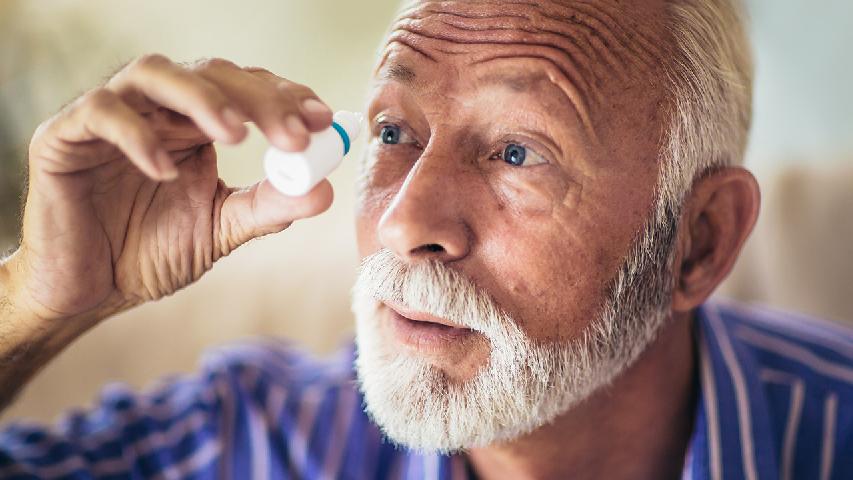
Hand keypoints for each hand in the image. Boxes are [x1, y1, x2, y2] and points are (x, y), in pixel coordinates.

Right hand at [13, 54, 334, 321]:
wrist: (89, 290)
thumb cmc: (150, 253)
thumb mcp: (220, 229)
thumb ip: (267, 207)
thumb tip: (324, 191)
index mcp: (196, 126)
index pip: (245, 90)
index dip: (285, 97)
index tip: (323, 120)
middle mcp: (157, 110)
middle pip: (211, 74)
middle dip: (259, 99)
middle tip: (294, 134)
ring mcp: (111, 117)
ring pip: (155, 72)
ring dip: (203, 98)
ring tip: (237, 135)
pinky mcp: (65, 135)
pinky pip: (101, 113)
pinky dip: (137, 135)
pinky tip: (167, 170)